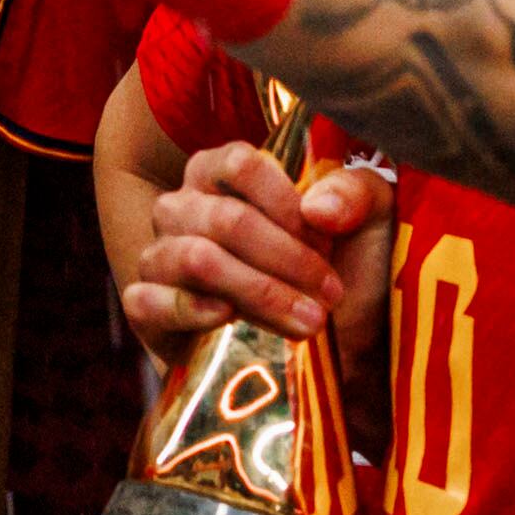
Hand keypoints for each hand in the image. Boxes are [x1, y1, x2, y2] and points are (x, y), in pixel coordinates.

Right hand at [126, 147, 392, 380]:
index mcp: (223, 172)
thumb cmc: (338, 269)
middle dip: (285, 259)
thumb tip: (318, 208)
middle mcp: (183, 207)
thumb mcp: (367, 223)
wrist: (327, 350)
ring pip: (195, 259)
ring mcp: (159, 256)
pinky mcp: (146, 309)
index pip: (240, 164)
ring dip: (257, 291)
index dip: (285, 203)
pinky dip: (189, 308)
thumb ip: (355, 197)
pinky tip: (226, 317)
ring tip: (306, 322)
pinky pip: (148, 300)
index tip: (325, 241)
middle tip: (330, 295)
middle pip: (225, 218)